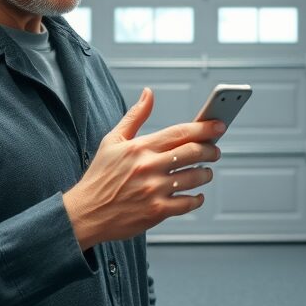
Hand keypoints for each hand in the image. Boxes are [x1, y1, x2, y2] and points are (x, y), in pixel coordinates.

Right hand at [63, 88, 223, 250]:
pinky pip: (188, 203)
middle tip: (216, 150)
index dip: (204, 128)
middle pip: (193, 152)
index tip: (218, 124)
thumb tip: (149, 93)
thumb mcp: (112, 141)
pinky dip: (197, 198)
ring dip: (206, 173)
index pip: (180, 133)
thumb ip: (135, 116)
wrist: (86, 213)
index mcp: (140, 147)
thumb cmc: (99, 176)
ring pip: (195, 177)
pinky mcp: (157, 212)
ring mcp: (154, 190)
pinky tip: (197, 194)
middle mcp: (149, 167)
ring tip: (205, 171)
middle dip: (211, 149)